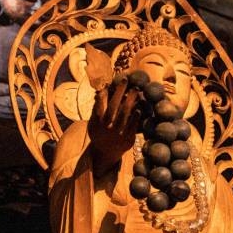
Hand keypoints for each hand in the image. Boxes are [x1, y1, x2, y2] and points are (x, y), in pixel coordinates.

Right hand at [83, 45, 141, 173]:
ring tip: (136, 90)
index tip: (111, 82)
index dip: (106, 91)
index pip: (100, 102)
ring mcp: (117, 133)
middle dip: (120, 91)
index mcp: (97, 121)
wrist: (105, 153)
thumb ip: (96, 108)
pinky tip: (139, 108)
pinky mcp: (127, 139)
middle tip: (126, 80)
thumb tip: (99, 91)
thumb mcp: (93, 122)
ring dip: (131, 100)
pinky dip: (136, 116)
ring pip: (125, 113)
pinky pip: (133, 125)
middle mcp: (107, 126)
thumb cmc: (99, 134)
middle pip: (114, 105)